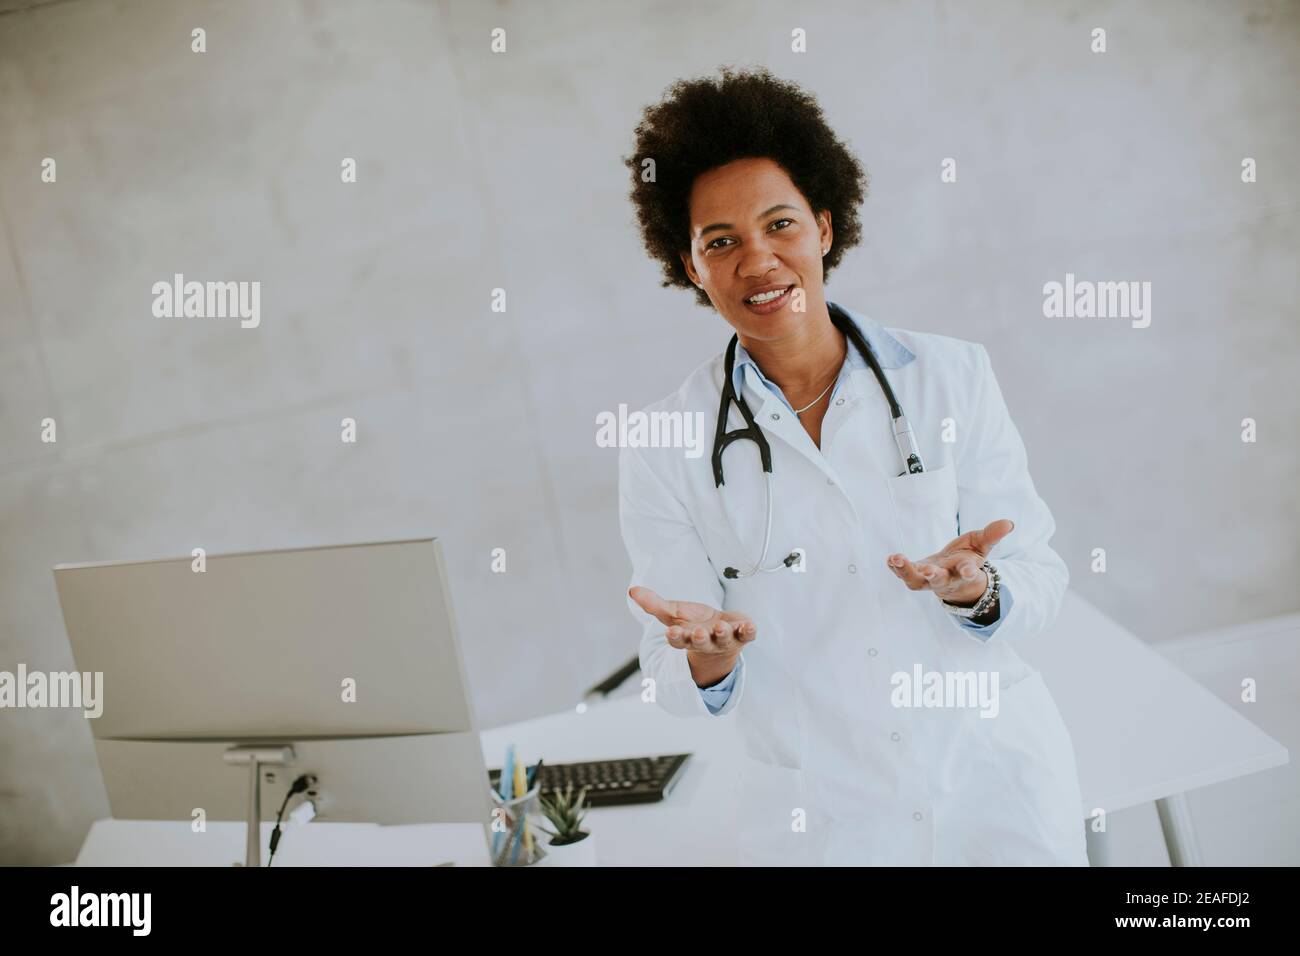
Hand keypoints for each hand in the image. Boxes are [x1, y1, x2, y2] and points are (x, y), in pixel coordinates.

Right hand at [628, 586, 755, 686]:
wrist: (721, 635)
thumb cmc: (693, 624)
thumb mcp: (672, 613)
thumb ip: (653, 604)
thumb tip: (631, 590)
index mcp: (686, 638)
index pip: (678, 640)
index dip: (676, 637)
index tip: (671, 633)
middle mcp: (706, 641)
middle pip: (701, 642)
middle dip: (699, 638)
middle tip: (698, 633)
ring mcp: (725, 639)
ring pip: (724, 639)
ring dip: (723, 633)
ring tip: (720, 627)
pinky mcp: (742, 634)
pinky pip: (747, 635)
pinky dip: (749, 631)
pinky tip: (749, 625)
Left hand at [885, 518, 1013, 606]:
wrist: (954, 577)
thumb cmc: (968, 558)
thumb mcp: (981, 545)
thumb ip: (992, 535)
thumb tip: (1009, 523)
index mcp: (966, 571)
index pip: (969, 573)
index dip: (969, 572)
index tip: (970, 571)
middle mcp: (947, 578)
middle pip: (940, 580)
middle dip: (934, 576)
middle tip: (928, 571)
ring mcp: (929, 579)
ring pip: (917, 581)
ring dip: (906, 571)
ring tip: (897, 558)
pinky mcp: (916, 575)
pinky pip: (904, 575)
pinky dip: (896, 568)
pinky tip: (891, 558)